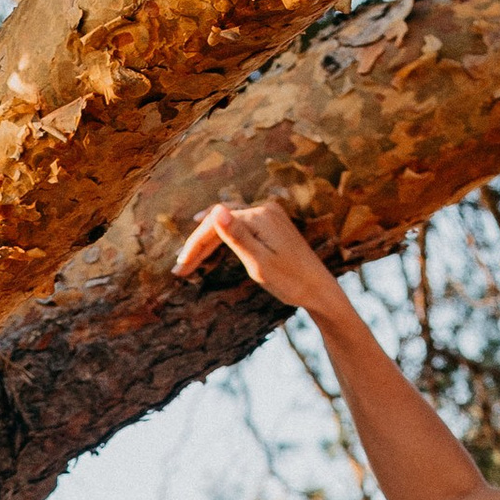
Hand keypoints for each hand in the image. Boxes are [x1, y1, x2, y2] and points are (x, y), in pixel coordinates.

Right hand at [174, 196, 342, 314]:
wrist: (320, 289)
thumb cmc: (291, 281)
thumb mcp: (260, 263)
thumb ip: (237, 236)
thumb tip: (216, 209)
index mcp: (259, 217)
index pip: (215, 224)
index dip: (195, 245)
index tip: (180, 268)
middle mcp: (264, 210)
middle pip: (221, 220)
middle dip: (199, 244)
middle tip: (180, 268)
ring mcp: (270, 216)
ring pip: (229, 222)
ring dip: (209, 240)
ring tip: (190, 258)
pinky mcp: (273, 225)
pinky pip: (241, 225)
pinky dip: (224, 236)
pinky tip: (213, 241)